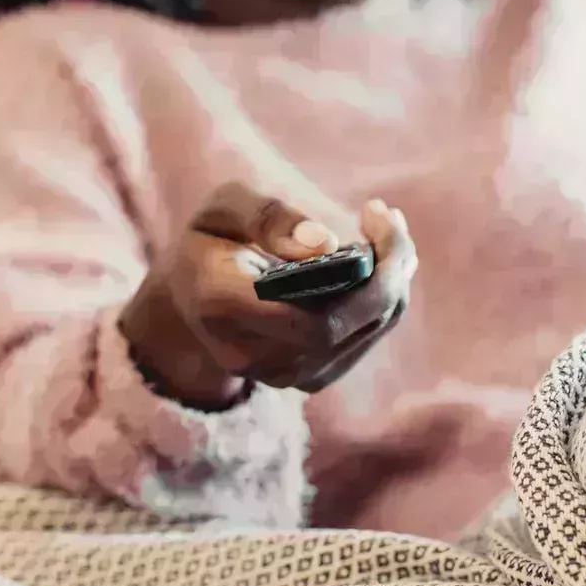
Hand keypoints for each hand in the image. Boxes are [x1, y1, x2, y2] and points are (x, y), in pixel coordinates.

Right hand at [120, 182, 417, 405]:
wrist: (192, 297)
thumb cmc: (211, 241)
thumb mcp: (223, 208)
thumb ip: (267, 218)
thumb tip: (326, 244)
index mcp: (221, 306)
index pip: (309, 318)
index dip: (360, 275)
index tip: (370, 212)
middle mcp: (251, 355)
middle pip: (343, 328)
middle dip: (386, 271)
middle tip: (389, 217)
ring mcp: (282, 375)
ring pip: (364, 333)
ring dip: (392, 279)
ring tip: (387, 227)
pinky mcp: (309, 377)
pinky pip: (365, 339)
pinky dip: (385, 297)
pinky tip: (381, 259)